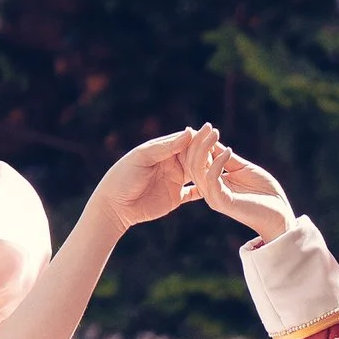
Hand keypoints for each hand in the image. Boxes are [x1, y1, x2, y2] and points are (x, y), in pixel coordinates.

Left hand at [88, 128, 212, 234]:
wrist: (114, 206)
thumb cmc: (123, 177)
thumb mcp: (143, 158)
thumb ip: (166, 147)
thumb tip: (189, 132)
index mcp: (162, 151)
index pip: (184, 141)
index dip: (198, 137)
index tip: (212, 132)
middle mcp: (170, 164)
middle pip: (194, 156)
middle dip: (208, 152)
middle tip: (223, 147)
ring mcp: (174, 181)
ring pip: (198, 173)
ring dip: (210, 170)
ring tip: (225, 165)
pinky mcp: (176, 198)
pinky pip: (194, 194)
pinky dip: (205, 190)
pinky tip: (218, 188)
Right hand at [189, 133, 296, 245]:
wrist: (279, 212)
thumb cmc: (263, 191)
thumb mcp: (242, 167)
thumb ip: (225, 157)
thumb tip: (211, 140)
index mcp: (212, 183)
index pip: (196, 161)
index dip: (196, 144)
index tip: (204, 127)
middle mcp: (209, 190)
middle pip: (192, 164)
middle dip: (197, 143)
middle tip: (207, 126)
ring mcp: (213, 197)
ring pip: (197, 171)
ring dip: (204, 149)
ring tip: (214, 133)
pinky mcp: (221, 202)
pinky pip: (211, 179)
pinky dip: (218, 162)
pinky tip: (229, 150)